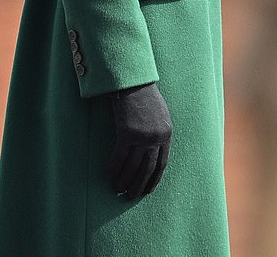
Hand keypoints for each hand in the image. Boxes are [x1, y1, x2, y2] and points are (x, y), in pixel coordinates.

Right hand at [108, 83, 171, 198]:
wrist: (133, 80)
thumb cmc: (144, 94)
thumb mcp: (159, 113)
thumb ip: (157, 130)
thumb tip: (150, 149)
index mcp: (166, 133)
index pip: (161, 163)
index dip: (154, 179)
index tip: (147, 190)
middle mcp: (156, 137)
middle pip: (148, 168)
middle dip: (139, 185)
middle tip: (131, 196)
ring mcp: (142, 136)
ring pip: (133, 166)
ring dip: (125, 181)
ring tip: (118, 190)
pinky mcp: (126, 133)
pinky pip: (119, 157)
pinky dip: (114, 169)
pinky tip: (110, 177)